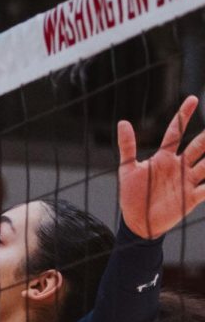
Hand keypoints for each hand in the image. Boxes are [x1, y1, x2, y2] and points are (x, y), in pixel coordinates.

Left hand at [117, 95, 204, 238]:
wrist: (138, 222)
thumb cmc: (132, 195)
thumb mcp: (127, 169)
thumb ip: (128, 146)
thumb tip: (123, 122)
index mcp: (163, 157)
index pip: (176, 132)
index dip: (184, 116)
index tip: (192, 99)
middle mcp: (179, 166)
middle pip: (197, 146)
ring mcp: (187, 181)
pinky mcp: (192, 197)